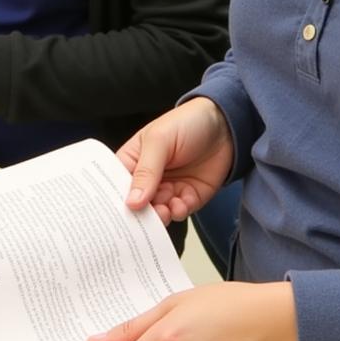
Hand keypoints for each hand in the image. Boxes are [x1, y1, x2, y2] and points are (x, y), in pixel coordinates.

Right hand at [119, 97, 234, 225]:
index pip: (116, 184)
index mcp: (133, 160)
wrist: (226, 126)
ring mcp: (167, 189)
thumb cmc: (187, 123)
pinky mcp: (187, 198)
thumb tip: (132, 202)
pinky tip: (180, 204)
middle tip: (143, 217)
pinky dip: (178, 212)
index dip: (113, 199)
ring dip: (159, 215)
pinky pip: (178, 213)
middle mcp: (148, 178)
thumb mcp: (160, 140)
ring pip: (156, 213)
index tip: (113, 214)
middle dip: (138, 213)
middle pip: (135, 204)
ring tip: (164, 210)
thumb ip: (146, 171)